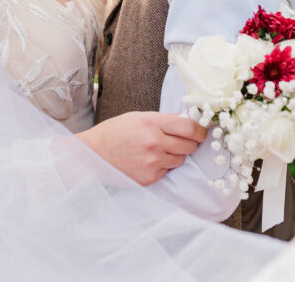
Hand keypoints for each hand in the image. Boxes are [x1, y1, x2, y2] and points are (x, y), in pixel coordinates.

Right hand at [76, 111, 206, 185]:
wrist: (93, 154)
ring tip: (159, 151)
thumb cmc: (114, 132)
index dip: (200, 131)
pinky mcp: (149, 177)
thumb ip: (163, 120)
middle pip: (189, 146)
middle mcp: (155, 142)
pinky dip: (162, 167)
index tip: (202, 133)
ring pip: (180, 160)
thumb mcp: (138, 117)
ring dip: (175, 156)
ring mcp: (152, 162)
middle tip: (180, 142)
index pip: (190, 128)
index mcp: (152, 122)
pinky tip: (147, 161)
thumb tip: (187, 120)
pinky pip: (167, 172)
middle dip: (189, 144)